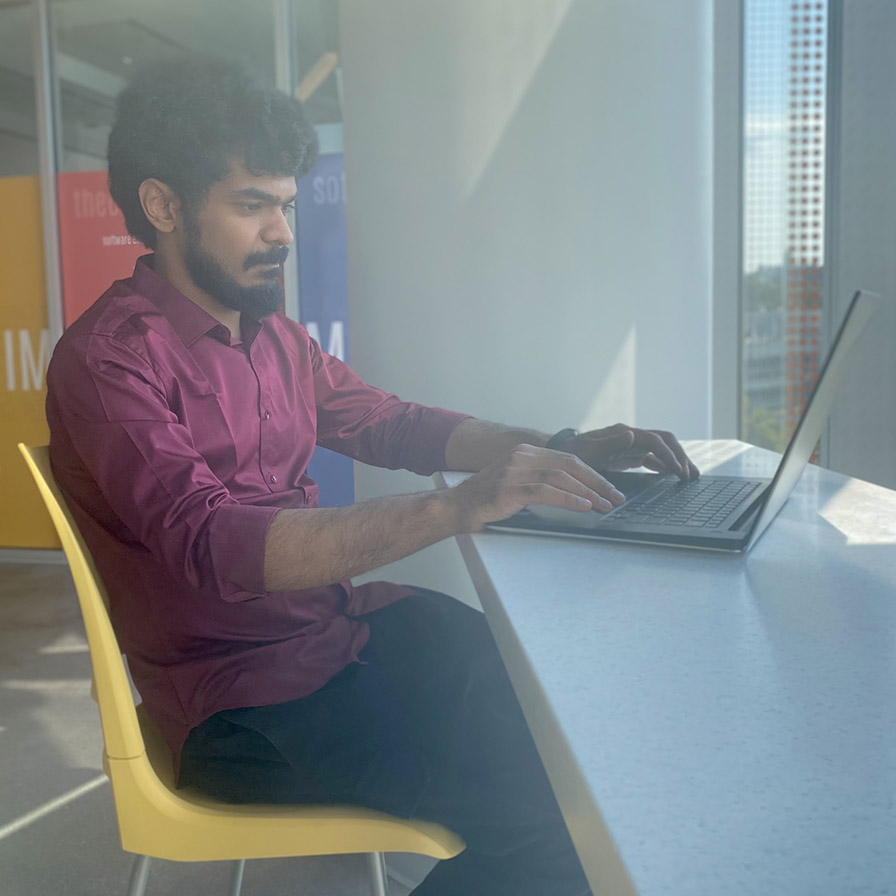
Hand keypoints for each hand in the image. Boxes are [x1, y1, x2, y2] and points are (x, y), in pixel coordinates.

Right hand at [451, 444, 625, 531]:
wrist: (456, 506)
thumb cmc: (488, 498)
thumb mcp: (517, 481)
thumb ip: (541, 480)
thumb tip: (576, 492)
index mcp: (526, 451)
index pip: (569, 459)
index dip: (593, 474)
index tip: (610, 488)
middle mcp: (522, 456)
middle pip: (570, 465)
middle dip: (597, 482)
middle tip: (616, 497)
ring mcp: (515, 471)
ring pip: (562, 477)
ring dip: (588, 492)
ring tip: (604, 505)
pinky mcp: (510, 488)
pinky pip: (546, 492)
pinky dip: (568, 499)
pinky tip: (583, 506)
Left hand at [562, 423, 699, 479]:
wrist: (562, 453)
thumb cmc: (574, 453)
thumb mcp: (590, 451)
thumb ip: (611, 444)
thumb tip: (632, 434)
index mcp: (623, 433)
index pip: (655, 441)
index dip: (669, 455)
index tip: (679, 471)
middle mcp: (630, 436)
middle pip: (664, 441)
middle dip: (680, 456)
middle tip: (691, 475)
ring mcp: (630, 444)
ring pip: (661, 449)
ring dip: (676, 460)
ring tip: (689, 476)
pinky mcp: (628, 454)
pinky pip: (651, 458)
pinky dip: (664, 465)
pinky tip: (671, 475)